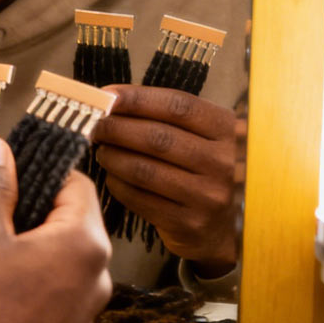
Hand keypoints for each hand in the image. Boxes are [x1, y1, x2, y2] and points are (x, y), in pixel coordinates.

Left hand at [94, 85, 239, 274]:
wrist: (223, 226)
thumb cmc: (202, 169)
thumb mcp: (201, 136)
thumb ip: (167, 117)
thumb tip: (111, 99)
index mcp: (228, 131)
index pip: (178, 106)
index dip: (137, 98)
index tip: (106, 96)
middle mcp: (223, 162)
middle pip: (157, 137)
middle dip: (116, 128)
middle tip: (95, 126)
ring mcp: (208, 196)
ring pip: (144, 170)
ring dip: (113, 157)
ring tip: (102, 151)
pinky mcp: (189, 223)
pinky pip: (139, 198)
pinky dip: (118, 184)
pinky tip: (112, 176)